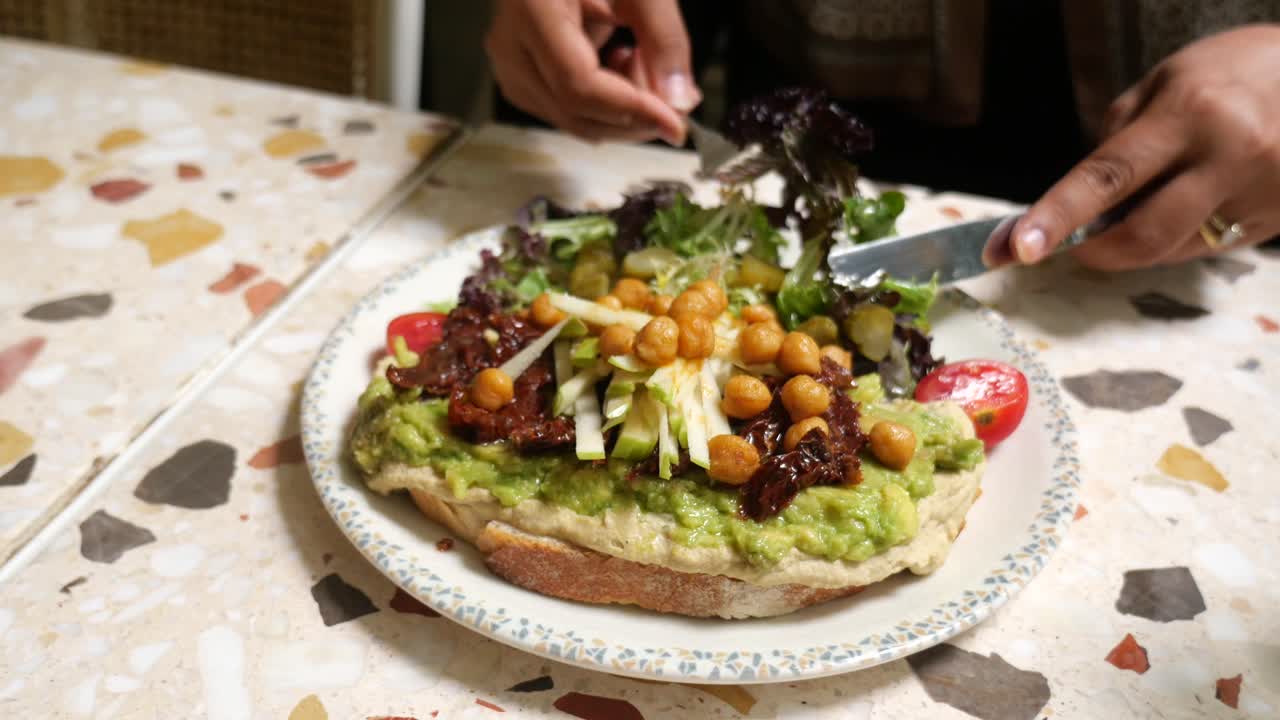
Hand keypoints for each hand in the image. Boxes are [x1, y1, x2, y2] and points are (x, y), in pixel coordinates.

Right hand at [485, 0, 698, 145]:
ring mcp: (511, 68)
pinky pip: (569, 112)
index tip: (677, 123)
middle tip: (675, 95)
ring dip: (622, 109)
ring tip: (640, 60)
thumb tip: (679, 103)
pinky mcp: (521, 80)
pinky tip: (618, 63)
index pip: (579, 86)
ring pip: (575, 120)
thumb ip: (665, 38)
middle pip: (576, 113)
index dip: (632, 110)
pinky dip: (606, 104)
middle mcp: (510, 46)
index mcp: (531, 10)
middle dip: (634, 116)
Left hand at [988, 24, 1279, 269]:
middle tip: (1068, 244)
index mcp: (1189, 114)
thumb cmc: (1236, 72)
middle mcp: (1226, 159)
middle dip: (1092, 250)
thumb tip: (1079, 198)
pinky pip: (1204, 247)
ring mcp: (1257, 197)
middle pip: (1141, 236)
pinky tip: (1185, 202)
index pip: (1107, 176)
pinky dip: (1175, 237)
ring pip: (1171, 250)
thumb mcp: (1168, 82)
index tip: (1017, 247)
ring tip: (1146, 199)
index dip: (1057, 216)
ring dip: (1135, 242)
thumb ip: (1119, 137)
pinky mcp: (1274, 222)